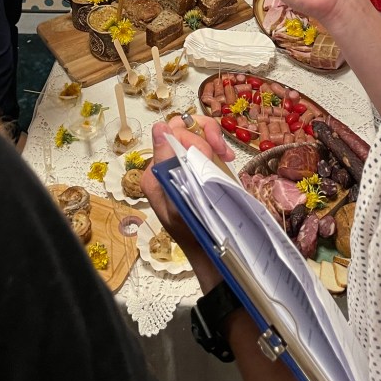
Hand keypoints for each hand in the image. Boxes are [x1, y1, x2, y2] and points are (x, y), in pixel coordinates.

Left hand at [141, 115, 234, 276]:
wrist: (212, 252)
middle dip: (204, 135)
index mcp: (155, 173)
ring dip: (212, 139)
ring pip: (193, 132)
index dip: (193, 136)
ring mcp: (180, 166)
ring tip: (225, 155)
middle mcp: (164, 166)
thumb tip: (159, 129)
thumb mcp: (178, 202)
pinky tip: (225, 159)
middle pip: (182, 128)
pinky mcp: (194, 168)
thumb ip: (166, 165)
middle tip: (222, 155)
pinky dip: (215, 146)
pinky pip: (203, 144)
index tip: (212, 151)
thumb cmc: (195, 233)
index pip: (170, 133)